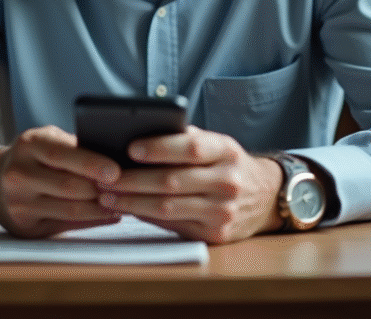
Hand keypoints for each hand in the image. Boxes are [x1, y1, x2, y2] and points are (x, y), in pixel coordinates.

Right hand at [0, 125, 123, 237]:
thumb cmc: (34, 156)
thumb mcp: (48, 140)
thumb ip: (74, 147)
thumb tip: (116, 156)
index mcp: (29, 145)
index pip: (62, 154)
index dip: (91, 163)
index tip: (116, 171)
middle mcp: (19, 173)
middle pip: (69, 186)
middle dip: (101, 189)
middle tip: (127, 189)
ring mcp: (19, 202)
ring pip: (69, 210)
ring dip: (101, 208)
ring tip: (123, 203)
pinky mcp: (24, 226)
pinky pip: (65, 225)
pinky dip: (91, 221)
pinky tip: (109, 215)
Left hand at [94, 125, 283, 243]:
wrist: (265, 197)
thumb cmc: (228, 165)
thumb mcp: (217, 144)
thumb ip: (185, 138)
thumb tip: (139, 136)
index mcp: (226, 151)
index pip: (190, 148)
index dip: (159, 148)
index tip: (129, 148)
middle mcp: (227, 181)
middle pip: (172, 181)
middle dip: (133, 180)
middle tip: (104, 177)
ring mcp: (223, 211)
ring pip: (168, 207)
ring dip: (132, 202)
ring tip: (107, 195)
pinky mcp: (216, 234)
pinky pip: (173, 225)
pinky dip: (146, 216)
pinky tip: (128, 209)